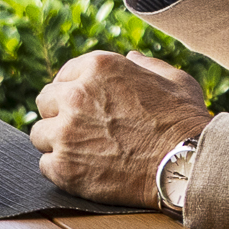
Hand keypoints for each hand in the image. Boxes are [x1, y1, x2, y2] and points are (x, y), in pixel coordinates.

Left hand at [29, 50, 211, 207]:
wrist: (187, 164)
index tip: (84, 107)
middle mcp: (75, 95)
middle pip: (45, 103)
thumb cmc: (184, 121)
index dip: (72, 92)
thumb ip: (147, 65)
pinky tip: (84, 171)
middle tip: (83, 131)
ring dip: (57, 143)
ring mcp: (66, 132)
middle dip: (60, 115)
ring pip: (40, 135)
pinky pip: (45, 165)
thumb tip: (132, 57)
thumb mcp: (173, 79)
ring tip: (84, 152)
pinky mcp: (64, 166)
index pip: (63, 77)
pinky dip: (61, 170)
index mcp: (97, 68)